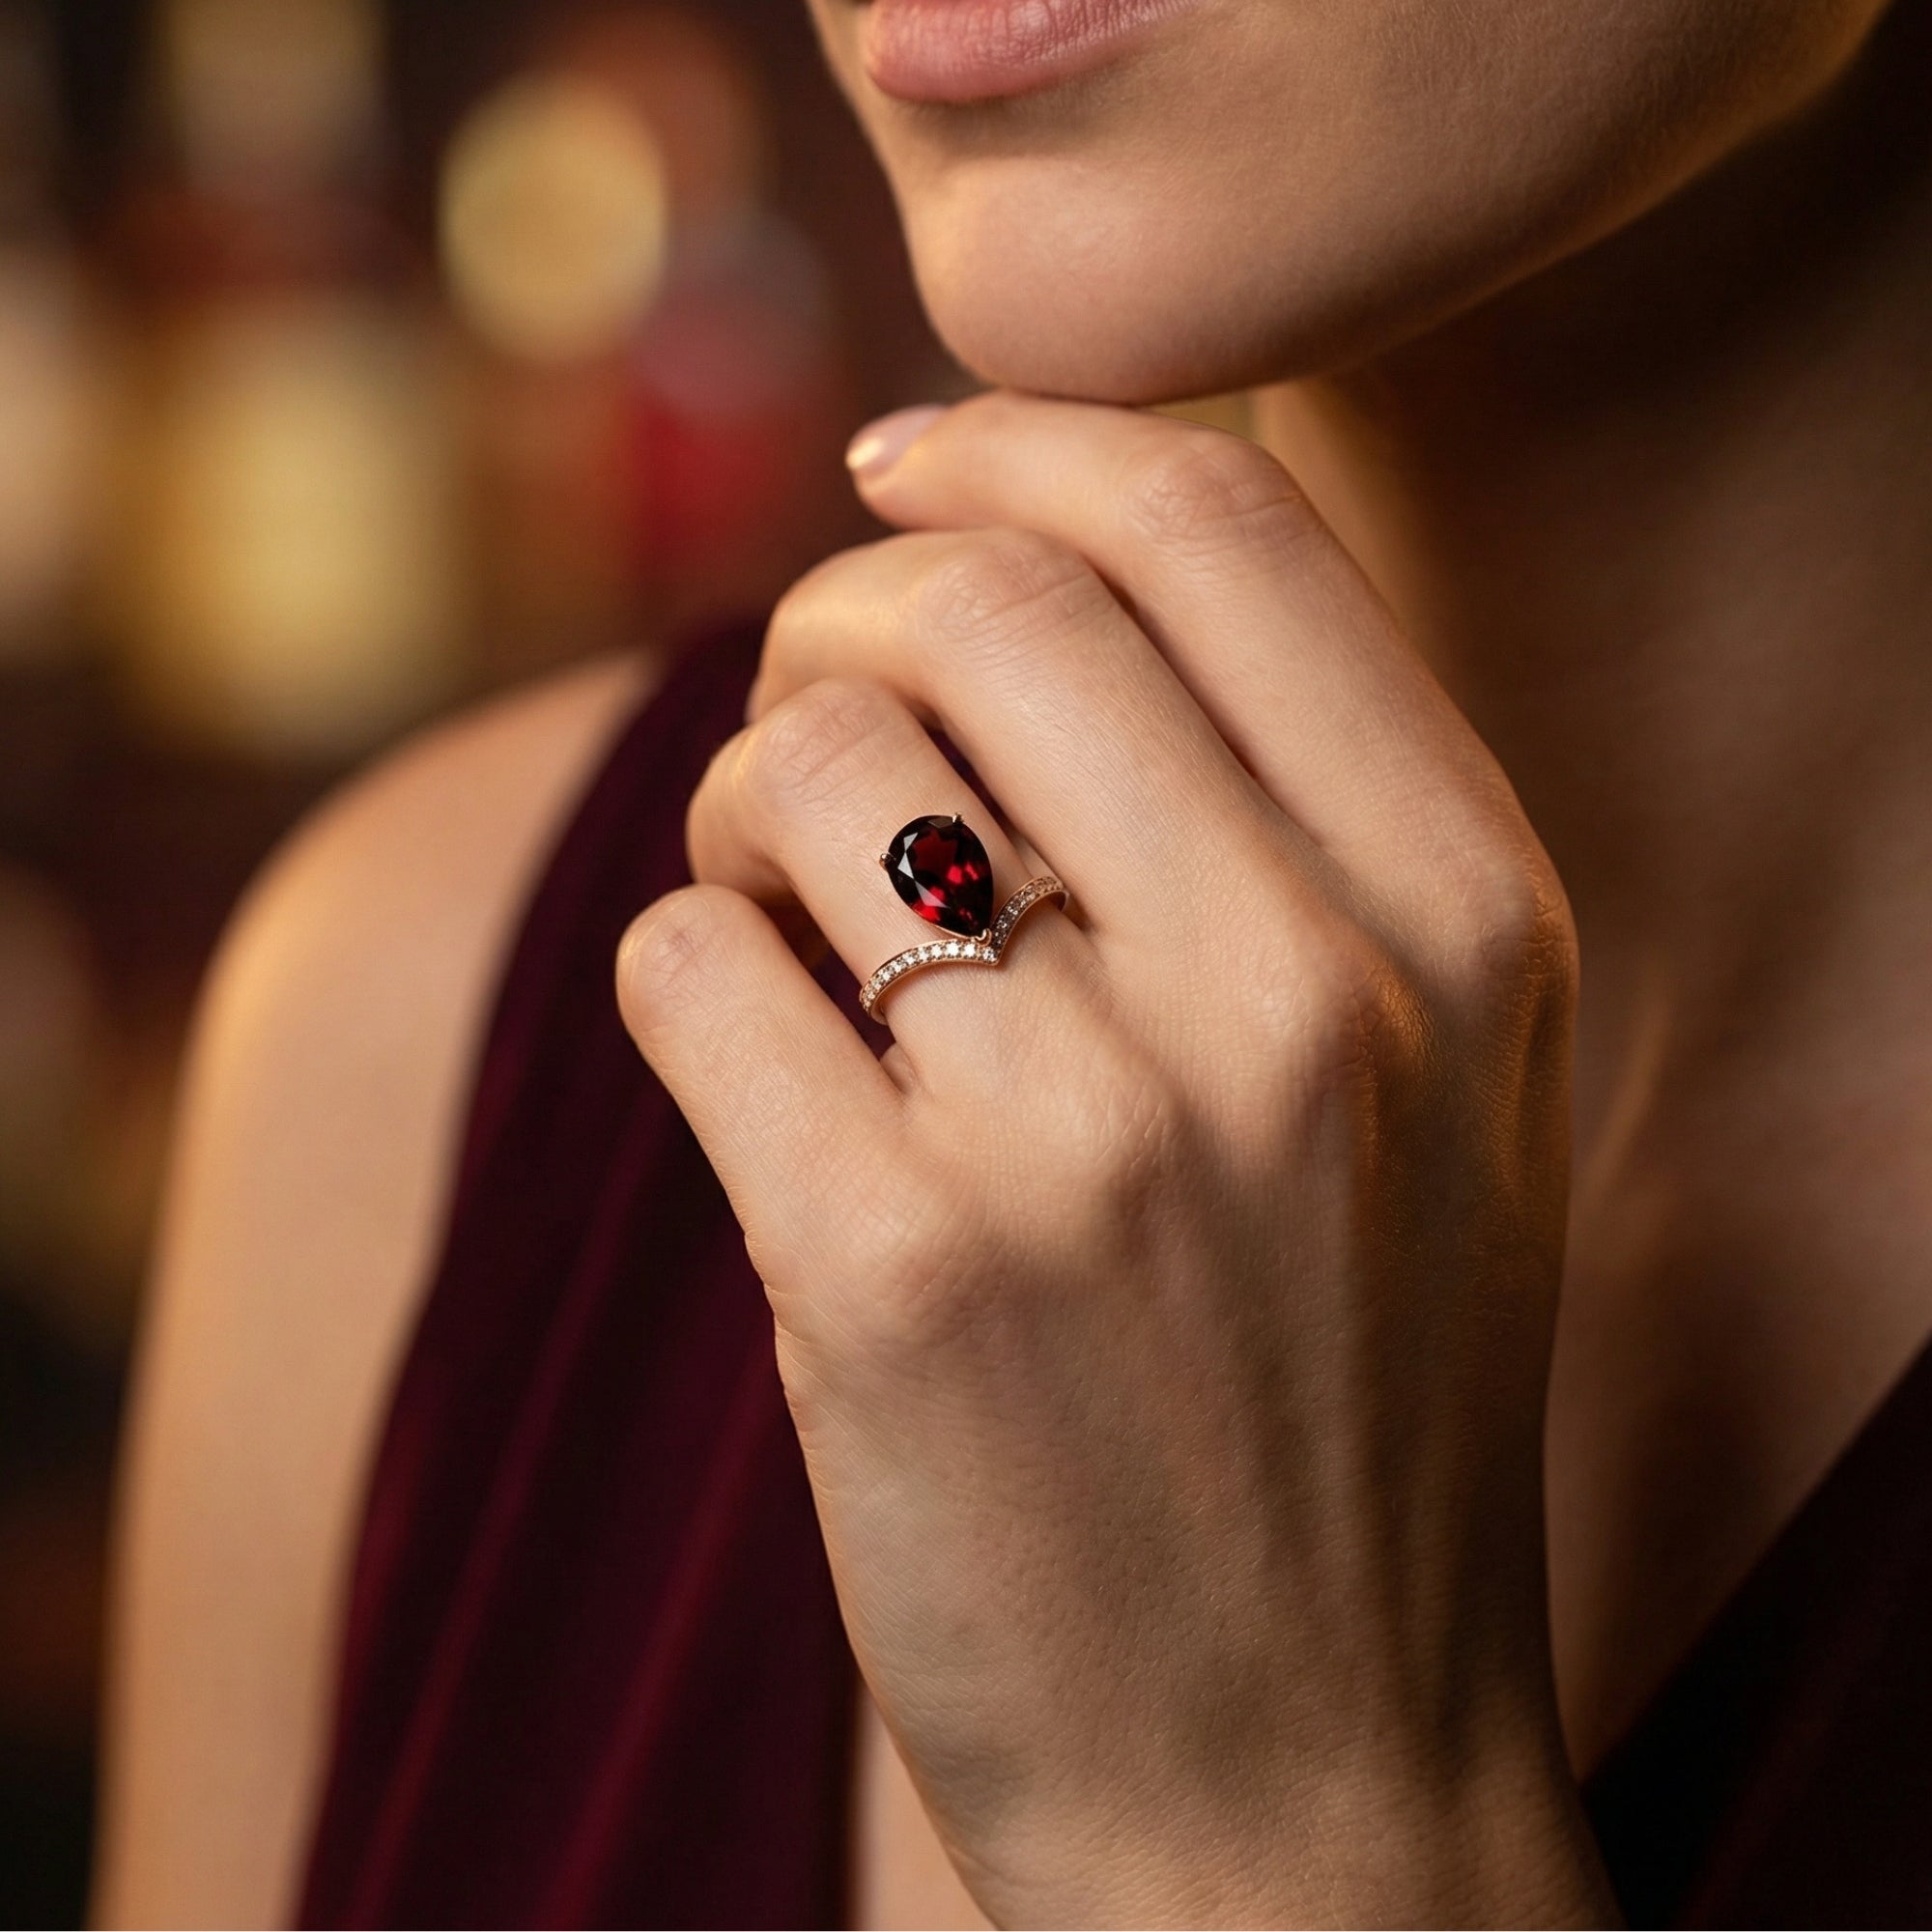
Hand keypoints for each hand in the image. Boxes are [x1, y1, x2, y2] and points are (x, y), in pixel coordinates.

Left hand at [618, 393, 1611, 1925]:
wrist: (1297, 1777)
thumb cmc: (1339, 1395)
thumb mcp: (1429, 1082)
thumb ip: (1288, 812)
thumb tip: (1014, 559)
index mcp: (1462, 917)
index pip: (1218, 527)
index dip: (1022, 444)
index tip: (905, 465)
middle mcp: (1304, 1000)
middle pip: (979, 604)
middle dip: (839, 614)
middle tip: (816, 711)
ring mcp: (1096, 1139)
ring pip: (801, 775)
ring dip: (745, 815)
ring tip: (790, 929)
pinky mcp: (891, 1274)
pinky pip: (686, 962)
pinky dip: (684, 975)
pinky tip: (758, 1071)